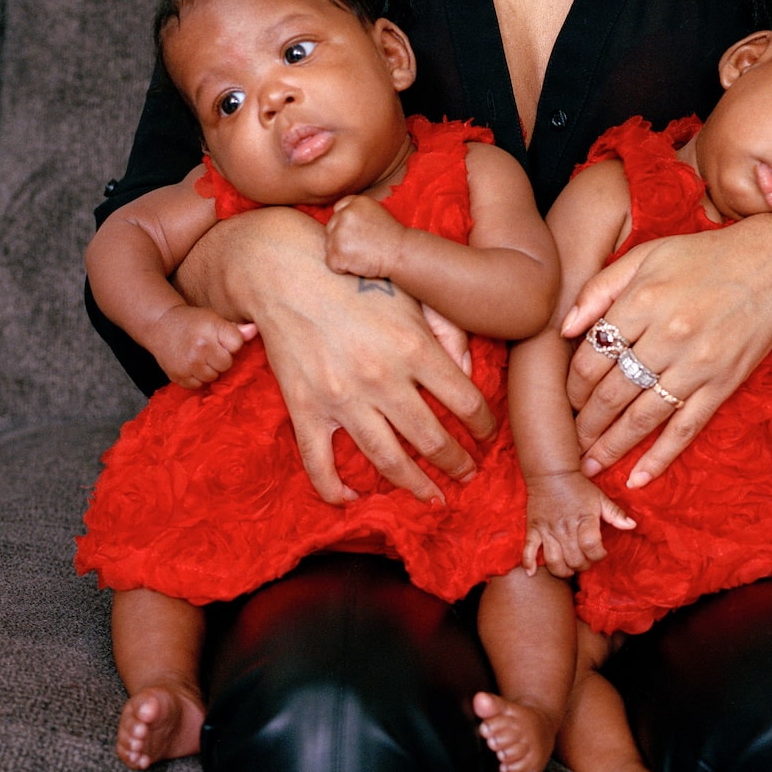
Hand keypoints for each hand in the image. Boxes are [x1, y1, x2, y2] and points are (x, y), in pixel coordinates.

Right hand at [143, 305, 256, 388]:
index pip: (236, 345)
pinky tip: (192, 365)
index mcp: (211, 329)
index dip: (232, 343)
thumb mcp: (213, 318)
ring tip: (201, 356)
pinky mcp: (178, 376)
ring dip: (210, 369)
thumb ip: (235, 328)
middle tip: (210, 349)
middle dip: (221, 358)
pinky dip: (197, 377)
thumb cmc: (192, 321)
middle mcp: (200, 348)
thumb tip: (255, 331)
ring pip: (213, 377)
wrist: (160, 325)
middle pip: (227, 364)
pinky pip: (198, 385)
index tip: (222, 339)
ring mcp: (188, 365)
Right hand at [174, 208, 493, 505]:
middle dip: (457, 463)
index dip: (484, 425)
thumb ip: (446, 330)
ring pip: (388, 461)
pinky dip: (334, 490)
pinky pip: (320, 464)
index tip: (487, 434)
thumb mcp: (411, 292)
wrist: (285, 272)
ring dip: (416, 486)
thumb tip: (466, 373)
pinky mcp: (306, 409)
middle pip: (432, 439)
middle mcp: (382, 378)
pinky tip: (351, 500)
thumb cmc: (354, 277)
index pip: (466, 401)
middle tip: (468, 474)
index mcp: (414, 346)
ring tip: (433, 497)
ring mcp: (342, 398)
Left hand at [324, 194, 407, 281]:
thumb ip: (356, 211)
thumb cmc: (392, 237)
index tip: (358, 234)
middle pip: (330, 229)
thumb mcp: (376, 212)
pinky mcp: (337, 253)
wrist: (400, 254)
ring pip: (329, 247)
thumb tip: (338, 217)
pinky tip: (359, 264)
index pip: (338, 211)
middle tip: (362, 246)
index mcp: (355, 202)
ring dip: (342, 254)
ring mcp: (339, 234)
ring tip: (362, 255)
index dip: (346, 225)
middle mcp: (344, 215)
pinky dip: (343, 268)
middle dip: (341, 239)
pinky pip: (332, 264)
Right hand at [522, 470, 634, 575]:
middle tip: (585, 559)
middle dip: (583, 565)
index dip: (598, 555)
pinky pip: (528, 550)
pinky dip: (529, 563)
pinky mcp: (533, 529)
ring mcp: (548, 530)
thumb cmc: (578, 487)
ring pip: (554, 561)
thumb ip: (616, 514)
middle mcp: (565, 527)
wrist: (551, 473)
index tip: (600, 552)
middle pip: (575, 560)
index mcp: (584, 519)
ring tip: (568, 566)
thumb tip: (632, 526)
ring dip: (563, 570)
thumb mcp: (600, 498)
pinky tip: (532, 572)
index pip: (592, 548)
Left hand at [561, 219, 771, 488]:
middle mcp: (667, 336)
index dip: (572, 386)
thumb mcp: (646, 256)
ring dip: (612, 446)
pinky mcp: (723, 384)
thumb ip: (600, 289)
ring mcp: (697, 364)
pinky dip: (660, 457)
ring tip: (591, 467)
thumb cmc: (703, 257)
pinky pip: (686, 428)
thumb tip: (564, 328)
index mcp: (642, 301)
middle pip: (611, 393)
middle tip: (569, 443)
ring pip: (643, 417)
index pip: (591, 358)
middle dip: (585, 424)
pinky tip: (638, 478)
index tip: (566, 401)